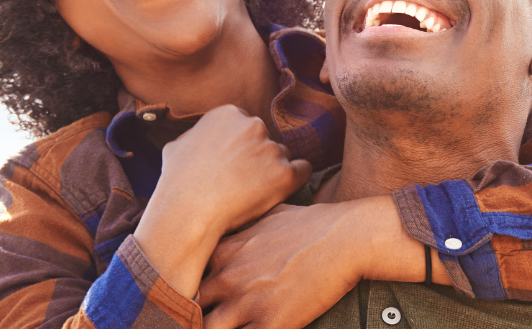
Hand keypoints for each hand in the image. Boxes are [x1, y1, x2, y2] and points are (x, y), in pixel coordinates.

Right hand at [133, 105, 311, 298]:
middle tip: (242, 181)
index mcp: (229, 114)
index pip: (246, 126)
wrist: (187, 212)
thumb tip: (199, 137)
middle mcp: (253, 125)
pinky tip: (282, 190)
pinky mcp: (286, 173)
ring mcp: (271, 148)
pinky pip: (303, 170)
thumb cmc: (177, 183)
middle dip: (257, 156)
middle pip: (265, 139)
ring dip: (272, 170)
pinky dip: (296, 179)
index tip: (234, 164)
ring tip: (250, 193)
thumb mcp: (176, 146)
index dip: (240, 147)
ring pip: (281, 156)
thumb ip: (196, 135)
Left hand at [201, 203, 358, 328]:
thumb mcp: (270, 214)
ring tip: (225, 326)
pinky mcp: (270, 324)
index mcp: (224, 251)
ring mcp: (246, 303)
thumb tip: (244, 224)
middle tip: (203, 319)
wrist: (345, 238)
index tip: (198, 298)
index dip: (190, 291)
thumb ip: (248, 226)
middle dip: (195, 316)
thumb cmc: (312, 224)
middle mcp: (228, 277)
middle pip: (190, 308)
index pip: (187, 278)